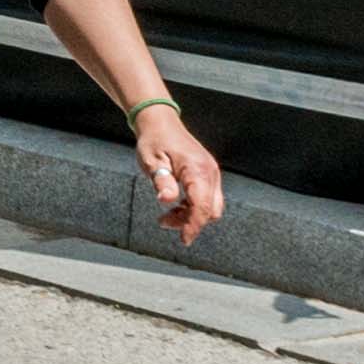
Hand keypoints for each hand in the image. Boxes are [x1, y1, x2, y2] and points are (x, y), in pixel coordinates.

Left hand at [132, 102, 221, 241]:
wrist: (160, 123)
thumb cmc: (154, 141)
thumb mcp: (151, 161)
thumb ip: (161, 181)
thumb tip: (167, 200)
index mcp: (197, 170)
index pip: (202, 206)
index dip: (194, 225)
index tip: (184, 240)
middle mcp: (210, 172)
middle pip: (210, 210)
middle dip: (190, 222)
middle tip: (164, 221)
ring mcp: (211, 173)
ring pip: (211, 207)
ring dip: (191, 216)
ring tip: (166, 215)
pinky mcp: (208, 175)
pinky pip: (207, 198)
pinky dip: (193, 207)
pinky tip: (175, 205)